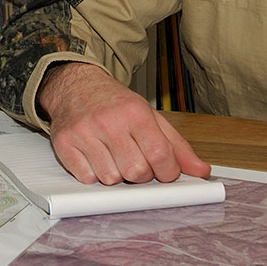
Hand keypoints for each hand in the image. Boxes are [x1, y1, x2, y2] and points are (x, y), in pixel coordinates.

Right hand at [38, 61, 210, 184]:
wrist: (76, 86)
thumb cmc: (116, 104)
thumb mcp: (150, 117)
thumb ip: (177, 146)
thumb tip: (202, 171)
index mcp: (136, 112)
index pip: (160, 155)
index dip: (168, 172)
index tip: (165, 172)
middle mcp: (109, 121)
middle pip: (136, 171)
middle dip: (141, 175)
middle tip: (136, 162)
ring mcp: (84, 132)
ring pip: (111, 179)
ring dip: (116, 175)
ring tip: (114, 158)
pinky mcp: (64, 143)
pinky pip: (86, 179)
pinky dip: (94, 175)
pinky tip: (95, 159)